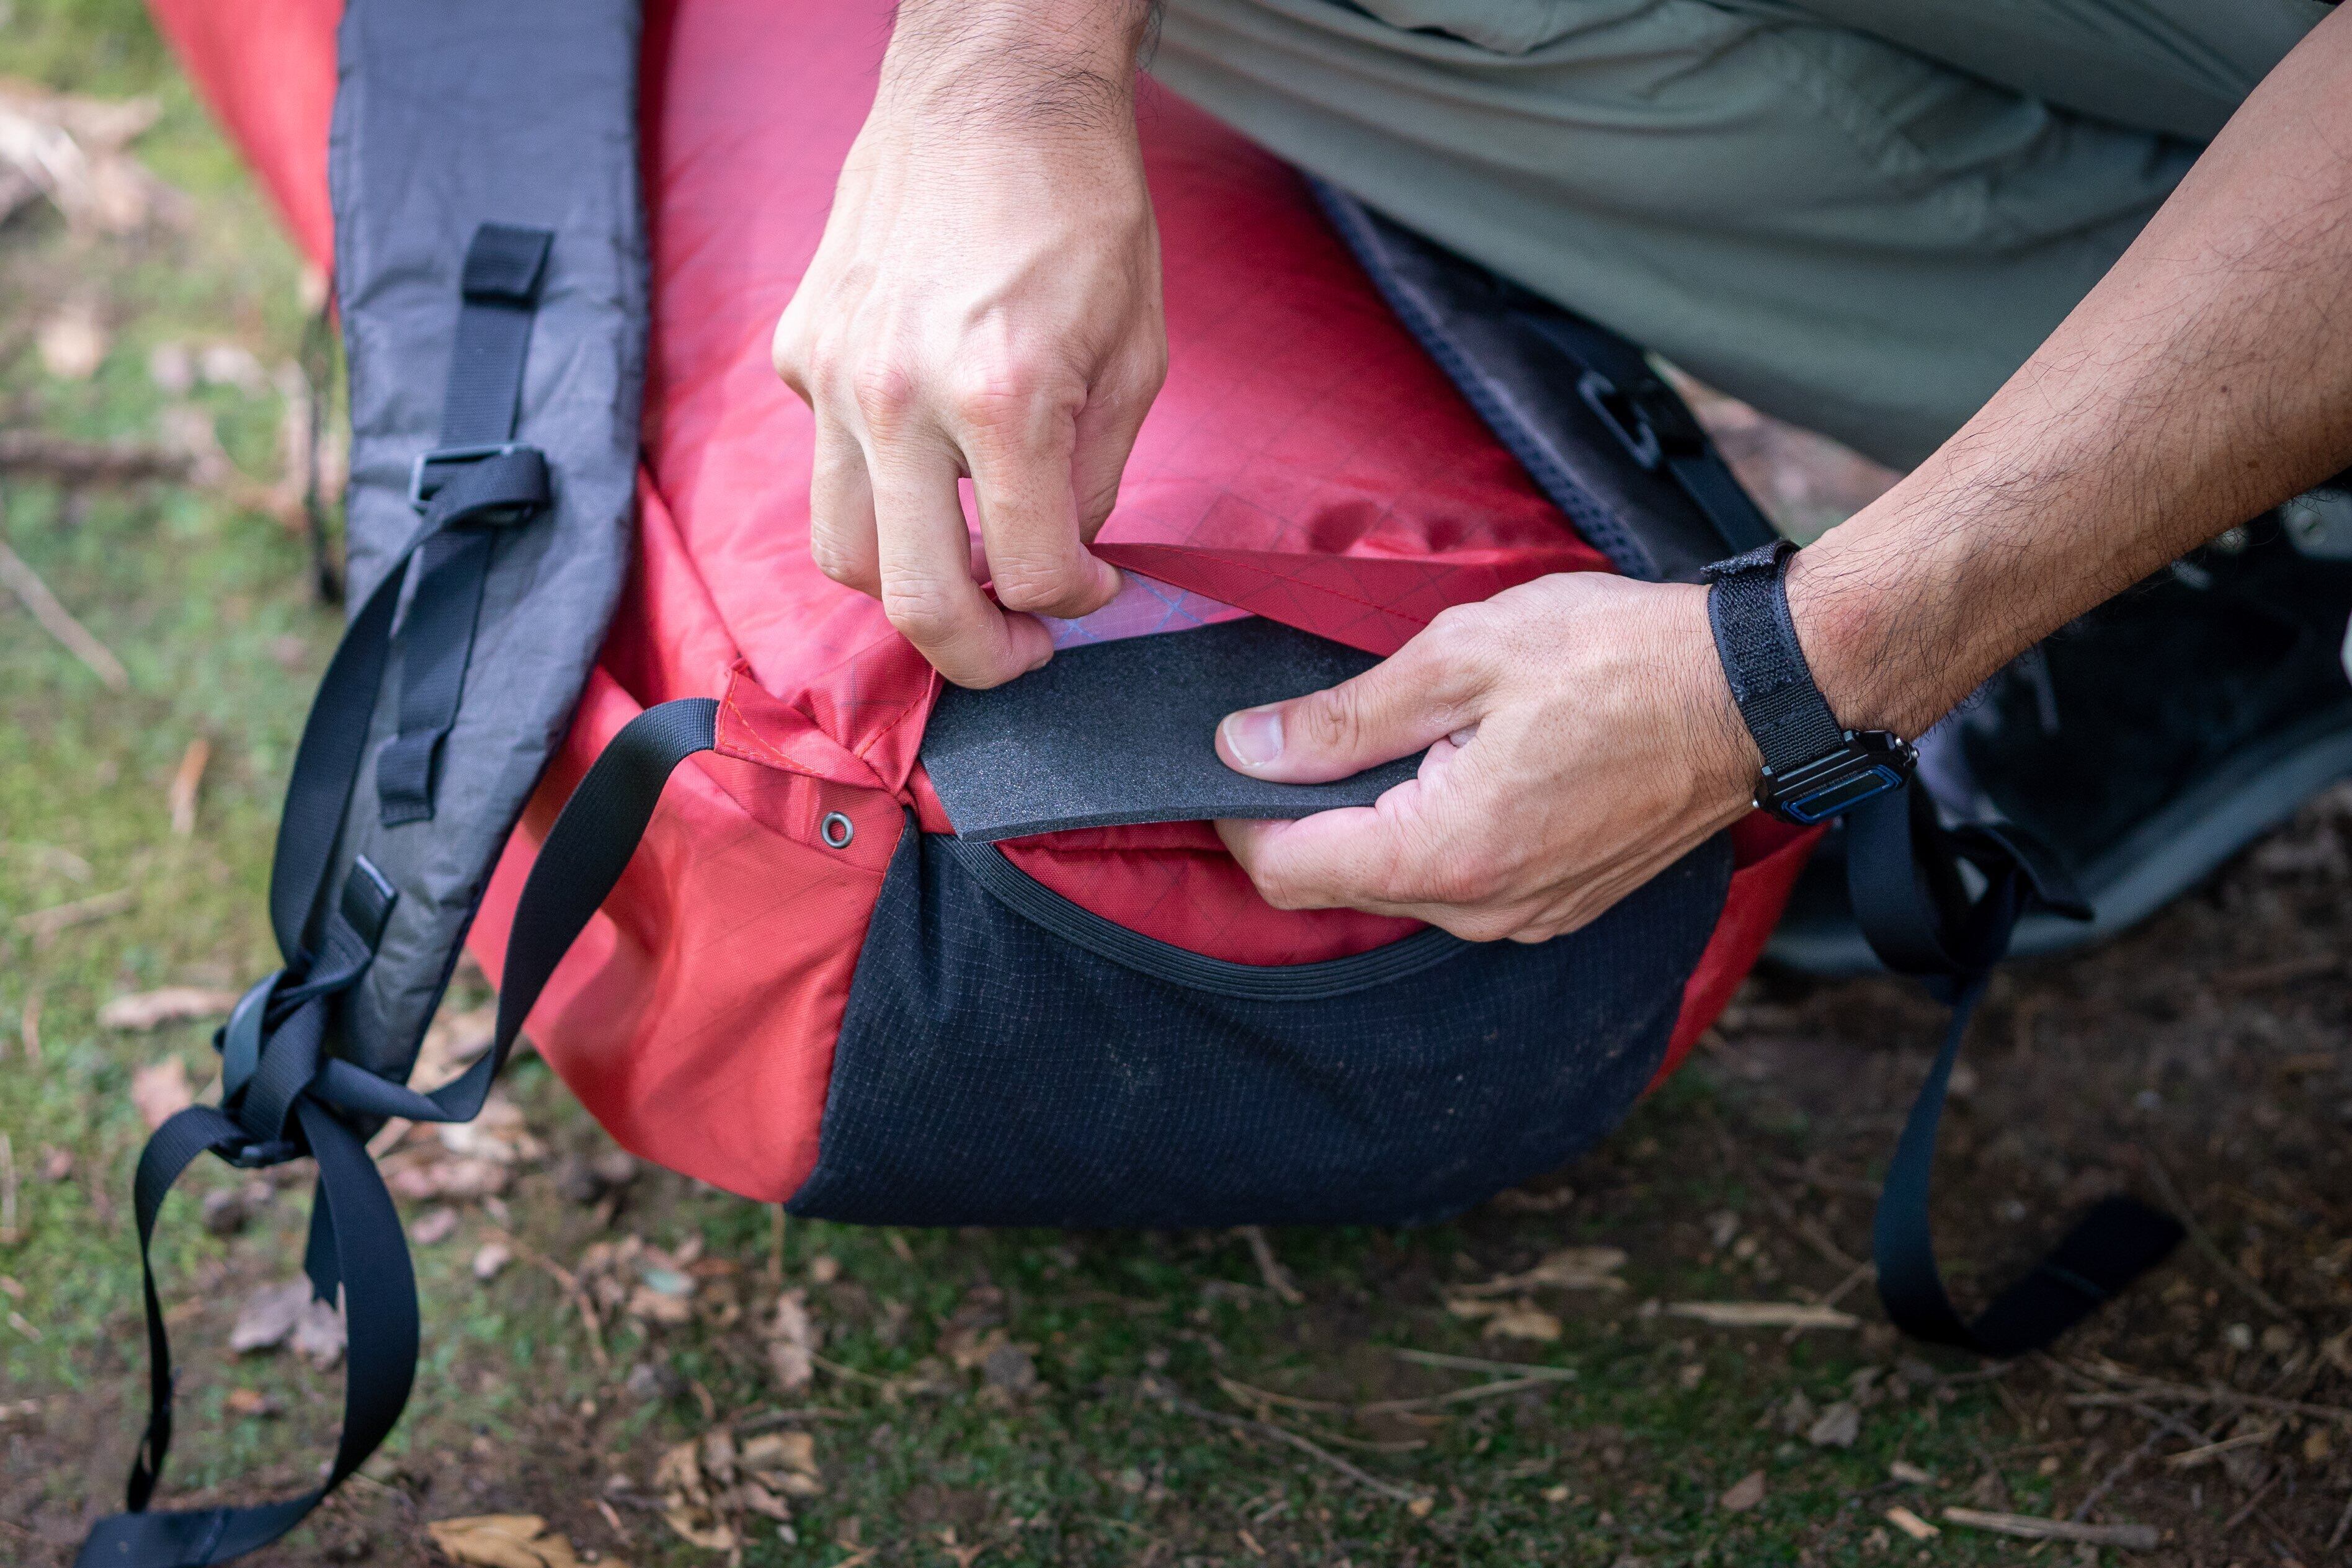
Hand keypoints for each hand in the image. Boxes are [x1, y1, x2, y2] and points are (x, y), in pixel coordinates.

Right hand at [772, 0, 1166, 687]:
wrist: (991, 90)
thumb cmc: (1080, 207)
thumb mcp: (1135, 354)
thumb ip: (1096, 478)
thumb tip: (1064, 561)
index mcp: (1002, 397)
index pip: (1029, 572)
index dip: (1074, 607)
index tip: (1091, 592)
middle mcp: (900, 397)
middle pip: (915, 602)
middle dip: (980, 655)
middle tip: (1017, 650)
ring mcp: (835, 375)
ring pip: (845, 554)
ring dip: (909, 587)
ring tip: (963, 571)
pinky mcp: (799, 350)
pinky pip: (827, 464)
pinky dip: (876, 487)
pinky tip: (926, 453)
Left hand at [1213, 573, 1760, 941]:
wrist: (1758, 691)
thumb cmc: (1621, 656)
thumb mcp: (1464, 656)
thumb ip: (1345, 716)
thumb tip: (1246, 748)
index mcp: (1449, 851)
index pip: (1290, 872)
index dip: (1237, 819)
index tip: (1229, 760)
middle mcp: (1485, 909)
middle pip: (1337, 887)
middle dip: (1300, 820)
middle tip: (1306, 733)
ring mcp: (1528, 916)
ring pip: (1397, 889)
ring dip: (1371, 824)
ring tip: (1400, 738)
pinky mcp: (1560, 904)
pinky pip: (1459, 889)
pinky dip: (1431, 837)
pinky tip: (1455, 767)